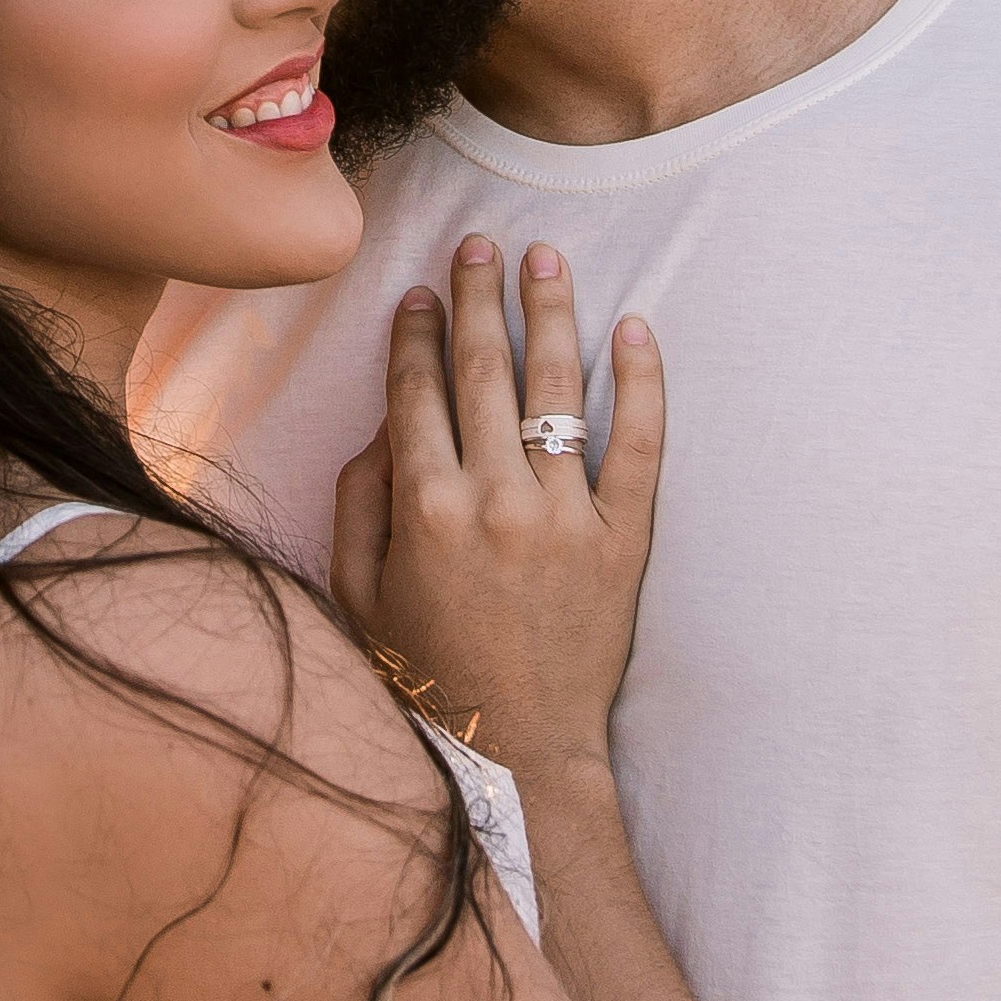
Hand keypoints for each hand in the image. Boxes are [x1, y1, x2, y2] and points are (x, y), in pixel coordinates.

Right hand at [325, 240, 661, 760]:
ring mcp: (565, 520)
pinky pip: (639, 447)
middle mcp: (494, 503)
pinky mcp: (624, 543)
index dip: (418, 335)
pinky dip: (641, 384)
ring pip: (556, 393)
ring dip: (550, 316)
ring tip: (547, 259)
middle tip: (480, 245)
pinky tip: (636, 329)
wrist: (518, 755)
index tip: (422, 292)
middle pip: (483, 374)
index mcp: (423, 512)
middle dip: (479, 300)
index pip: (417, 394)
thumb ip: (359, 503)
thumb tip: (383, 425)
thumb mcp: (359, 595)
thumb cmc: (427, 677)